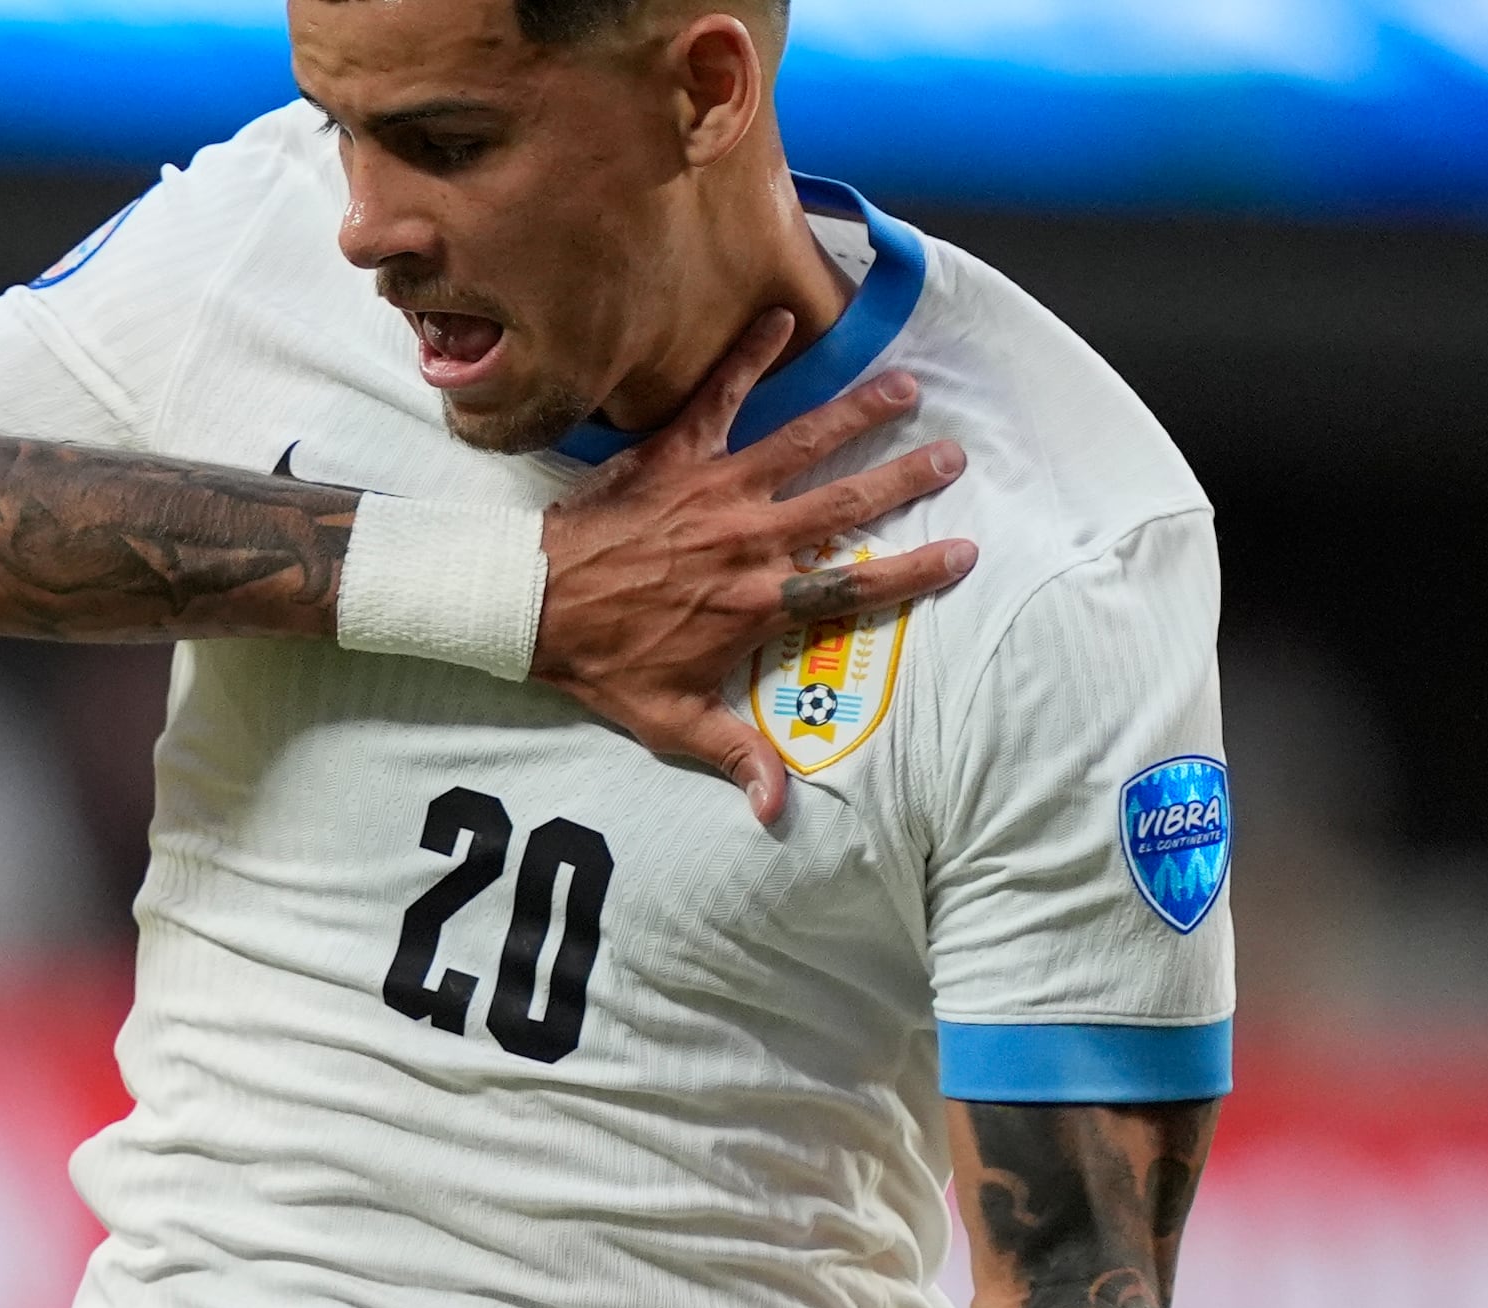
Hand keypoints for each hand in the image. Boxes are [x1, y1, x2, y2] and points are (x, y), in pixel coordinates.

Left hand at [533, 310, 979, 827]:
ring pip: (801, 444)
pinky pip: (717, 397)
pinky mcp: (672, 457)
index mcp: (756, 603)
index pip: (854, 587)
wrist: (524, 608)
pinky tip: (780, 315)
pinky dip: (748, 355)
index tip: (963, 552)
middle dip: (905, 477)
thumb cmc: (598, 665)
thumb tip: (774, 811)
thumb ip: (732, 756)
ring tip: (904, 385)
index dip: (914, 572)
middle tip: (953, 454)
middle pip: (846, 503)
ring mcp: (713, 492)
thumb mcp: (666, 722)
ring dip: (856, 412)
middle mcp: (748, 540)